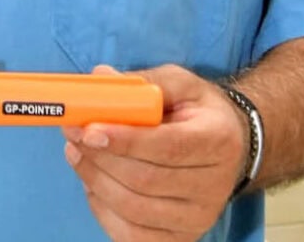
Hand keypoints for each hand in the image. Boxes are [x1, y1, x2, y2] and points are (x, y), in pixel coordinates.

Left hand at [62, 64, 248, 241]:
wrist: (231, 150)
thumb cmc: (198, 113)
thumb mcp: (181, 85)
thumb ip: (144, 82)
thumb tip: (100, 78)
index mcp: (218, 140)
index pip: (167, 147)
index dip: (124, 141)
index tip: (88, 130)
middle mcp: (214, 186)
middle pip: (146, 180)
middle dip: (100, 158)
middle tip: (72, 135)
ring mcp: (198, 218)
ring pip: (134, 209)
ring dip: (95, 180)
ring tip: (76, 153)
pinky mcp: (180, 239)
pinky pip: (130, 234)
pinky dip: (103, 210)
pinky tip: (93, 185)